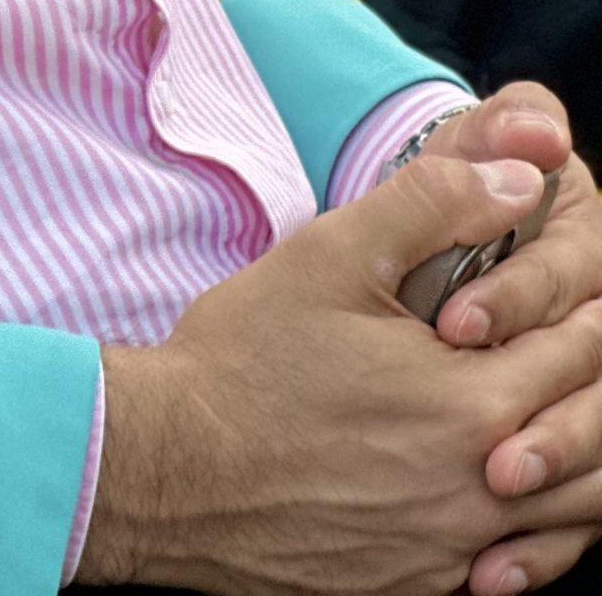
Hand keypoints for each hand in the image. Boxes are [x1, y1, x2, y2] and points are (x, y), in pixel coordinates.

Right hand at [77, 148, 601, 593]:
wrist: (172, 470)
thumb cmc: (245, 360)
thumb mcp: (331, 253)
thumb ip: (435, 203)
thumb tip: (524, 177)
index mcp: (472, 402)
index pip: (584, 349)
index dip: (589, 304)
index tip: (580, 279)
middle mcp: (481, 488)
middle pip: (594, 435)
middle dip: (595, 378)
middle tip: (578, 334)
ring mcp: (454, 550)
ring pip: (573, 514)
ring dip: (576, 455)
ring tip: (555, 412)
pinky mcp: (420, 584)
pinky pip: (518, 566)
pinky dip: (535, 527)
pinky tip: (506, 488)